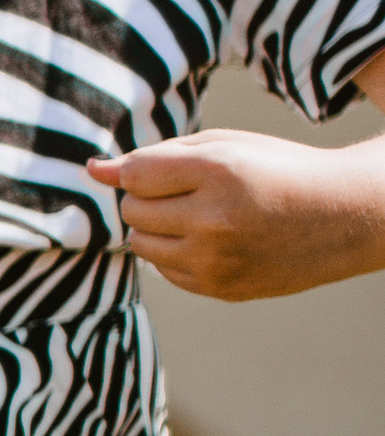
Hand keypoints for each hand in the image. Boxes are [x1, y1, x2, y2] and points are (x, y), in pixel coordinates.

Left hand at [89, 130, 384, 300]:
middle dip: (148, 198)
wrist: (343, 215)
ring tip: (197, 214)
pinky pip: (164, 270)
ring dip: (157, 227)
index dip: (140, 170)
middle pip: (132, 211)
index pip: (135, 175)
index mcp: (217, 173)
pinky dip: (175, 253)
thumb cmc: (277, 169)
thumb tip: (93, 170)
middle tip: (187, 190)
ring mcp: (217, 261)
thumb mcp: (224, 146)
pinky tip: (211, 238)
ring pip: (141, 244)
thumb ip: (156, 156)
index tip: (161, 169)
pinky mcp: (220, 289)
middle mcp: (213, 221)